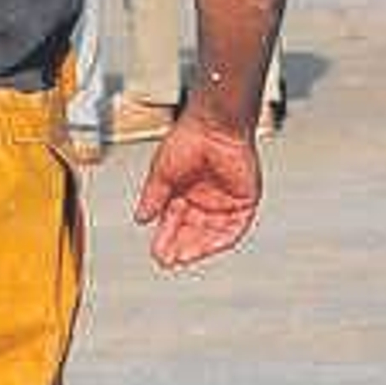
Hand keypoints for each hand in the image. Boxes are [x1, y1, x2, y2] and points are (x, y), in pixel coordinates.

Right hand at [134, 108, 261, 268]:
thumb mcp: (162, 174)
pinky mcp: (244, 200)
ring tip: (182, 258)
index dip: (165, 238)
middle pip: (192, 231)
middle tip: (167, 260)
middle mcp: (205, 198)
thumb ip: (153, 197)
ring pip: (211, 233)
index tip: (157, 253)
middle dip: (179, 246)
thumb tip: (141, 218)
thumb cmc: (188, 138)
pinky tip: (204, 248)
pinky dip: (220, 240)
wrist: (214, 124)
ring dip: (197, 247)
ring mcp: (225, 201)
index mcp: (185, 191)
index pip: (174, 222)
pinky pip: (234, 228)